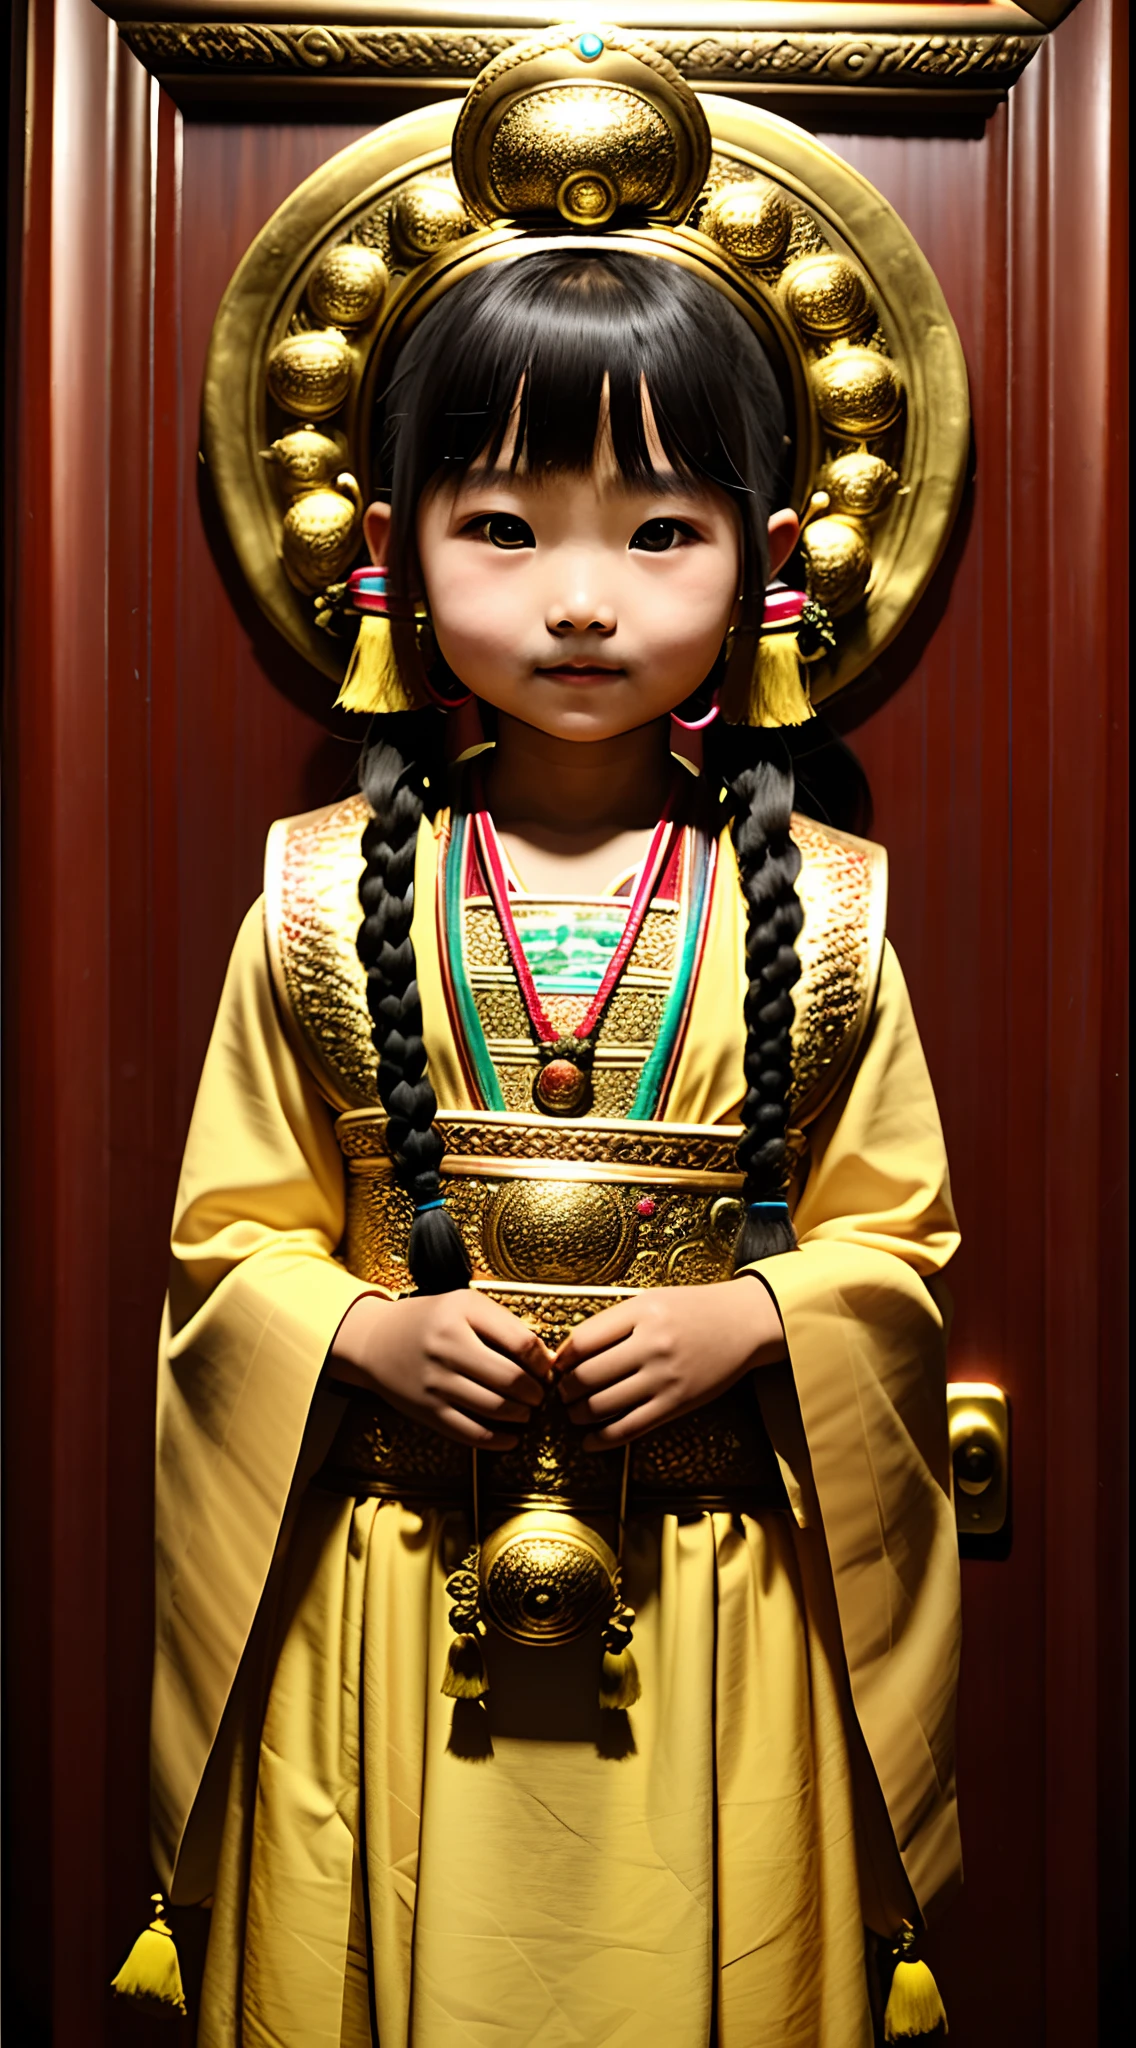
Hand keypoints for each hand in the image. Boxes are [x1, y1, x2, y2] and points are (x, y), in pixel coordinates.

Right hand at [330, 1291, 554, 1449]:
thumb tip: (545, 1358)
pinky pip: (471, 1433)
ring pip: (495, 1408)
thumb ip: (503, 1324)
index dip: (543, 1360)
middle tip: (541, 1394)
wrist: (374, 1341)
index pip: (521, 1342)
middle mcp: (447, 1347)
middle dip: (536, 1392)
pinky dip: (498, 1440)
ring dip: (522, 1415)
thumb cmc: (428, 1320)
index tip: (547, 1368)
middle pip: (511, 1379)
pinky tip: (512, 1438)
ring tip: (527, 1411)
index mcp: (461, 1314)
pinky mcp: (427, 1411)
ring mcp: (435, 1382)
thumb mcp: (464, 1304)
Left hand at [554, 1278, 786, 1448]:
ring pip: (603, 1406)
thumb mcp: (651, 1301)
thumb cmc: (693, 1309)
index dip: (561, 1358)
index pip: (582, 1341)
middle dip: (565, 1389)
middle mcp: (651, 1345)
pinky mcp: (676, 1405)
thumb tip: (568, 1352)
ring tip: (574, 1412)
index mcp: (641, 1313)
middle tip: (561, 1392)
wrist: (744, 1323)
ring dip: (578, 1414)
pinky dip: (602, 1439)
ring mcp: (665, 1378)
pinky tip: (589, 1442)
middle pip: (587, 1376)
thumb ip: (612, 1322)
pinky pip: (630, 1428)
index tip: (557, 1365)